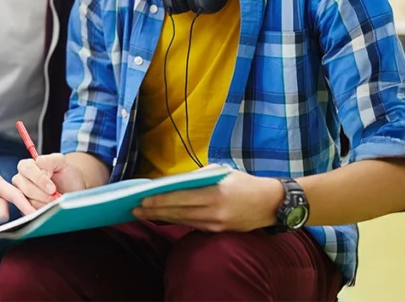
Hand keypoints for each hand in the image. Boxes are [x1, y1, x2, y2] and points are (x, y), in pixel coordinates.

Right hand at [13, 153, 85, 208]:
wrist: (72, 190)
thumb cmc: (66, 174)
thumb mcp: (62, 162)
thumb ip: (49, 160)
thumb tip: (40, 166)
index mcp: (27, 166)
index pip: (27, 169)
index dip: (39, 179)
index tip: (52, 188)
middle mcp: (21, 179)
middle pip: (26, 187)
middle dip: (42, 195)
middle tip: (55, 197)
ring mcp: (21, 194)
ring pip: (27, 201)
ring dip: (43, 204)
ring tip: (54, 203)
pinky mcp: (24, 208)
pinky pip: (27, 212)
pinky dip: (39, 212)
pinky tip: (47, 211)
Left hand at [132, 168, 283, 232]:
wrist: (270, 204)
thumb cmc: (243, 183)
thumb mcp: (220, 172)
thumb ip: (196, 178)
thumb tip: (171, 182)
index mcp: (214, 193)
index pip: (181, 197)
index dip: (160, 200)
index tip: (142, 199)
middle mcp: (214, 211)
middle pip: (178, 212)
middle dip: (154, 211)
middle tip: (134, 209)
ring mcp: (216, 224)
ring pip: (182, 221)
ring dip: (161, 217)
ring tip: (143, 214)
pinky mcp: (218, 231)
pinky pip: (192, 225)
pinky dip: (176, 220)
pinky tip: (163, 217)